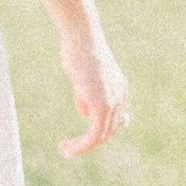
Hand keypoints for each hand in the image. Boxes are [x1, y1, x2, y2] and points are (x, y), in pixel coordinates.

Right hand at [59, 36, 128, 157]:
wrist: (81, 35)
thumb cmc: (78, 48)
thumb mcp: (84, 73)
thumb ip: (87, 92)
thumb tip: (85, 112)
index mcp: (119, 87)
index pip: (117, 118)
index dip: (104, 130)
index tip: (89, 138)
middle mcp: (120, 96)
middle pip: (109, 130)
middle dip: (89, 141)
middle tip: (68, 148)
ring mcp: (113, 102)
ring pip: (100, 136)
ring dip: (82, 146)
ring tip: (65, 150)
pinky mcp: (101, 105)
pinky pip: (93, 135)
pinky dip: (81, 145)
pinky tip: (67, 147)